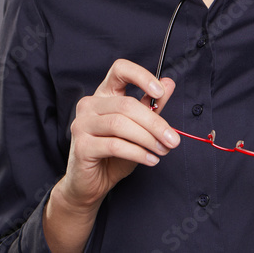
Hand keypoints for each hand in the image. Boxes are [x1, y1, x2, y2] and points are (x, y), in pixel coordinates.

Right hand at [53, 58, 180, 214]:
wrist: (90, 184)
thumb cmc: (113, 154)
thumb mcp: (138, 128)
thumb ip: (151, 106)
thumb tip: (169, 83)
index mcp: (104, 94)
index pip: (120, 70)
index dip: (141, 75)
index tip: (160, 91)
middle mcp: (89, 105)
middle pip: (126, 104)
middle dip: (154, 122)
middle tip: (173, 139)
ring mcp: (82, 124)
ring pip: (120, 124)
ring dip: (148, 138)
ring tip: (163, 150)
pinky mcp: (81, 146)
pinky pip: (114, 145)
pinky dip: (137, 153)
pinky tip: (150, 159)